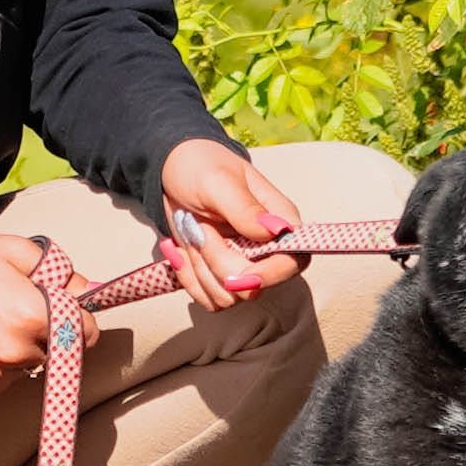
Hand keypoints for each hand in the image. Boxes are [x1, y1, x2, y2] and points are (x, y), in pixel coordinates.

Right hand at [0, 226, 85, 395]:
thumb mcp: (10, 249)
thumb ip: (57, 270)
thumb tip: (85, 290)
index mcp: (31, 314)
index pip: (84, 333)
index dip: (78, 321)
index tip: (65, 314)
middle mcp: (14, 351)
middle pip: (52, 352)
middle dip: (40, 333)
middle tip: (7, 308)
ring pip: (22, 369)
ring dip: (13, 352)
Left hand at [158, 139, 306, 313]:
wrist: (171, 172)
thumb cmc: (200, 167)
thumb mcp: (218, 181)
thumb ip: (246, 208)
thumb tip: (277, 231)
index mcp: (279, 220)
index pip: (294, 261)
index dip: (270, 276)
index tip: (237, 276)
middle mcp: (266, 248)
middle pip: (252, 286)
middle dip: (217, 263)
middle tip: (198, 228)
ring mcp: (242, 264)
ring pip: (227, 296)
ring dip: (199, 268)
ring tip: (190, 231)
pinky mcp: (219, 275)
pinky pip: (208, 298)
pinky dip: (188, 278)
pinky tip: (180, 251)